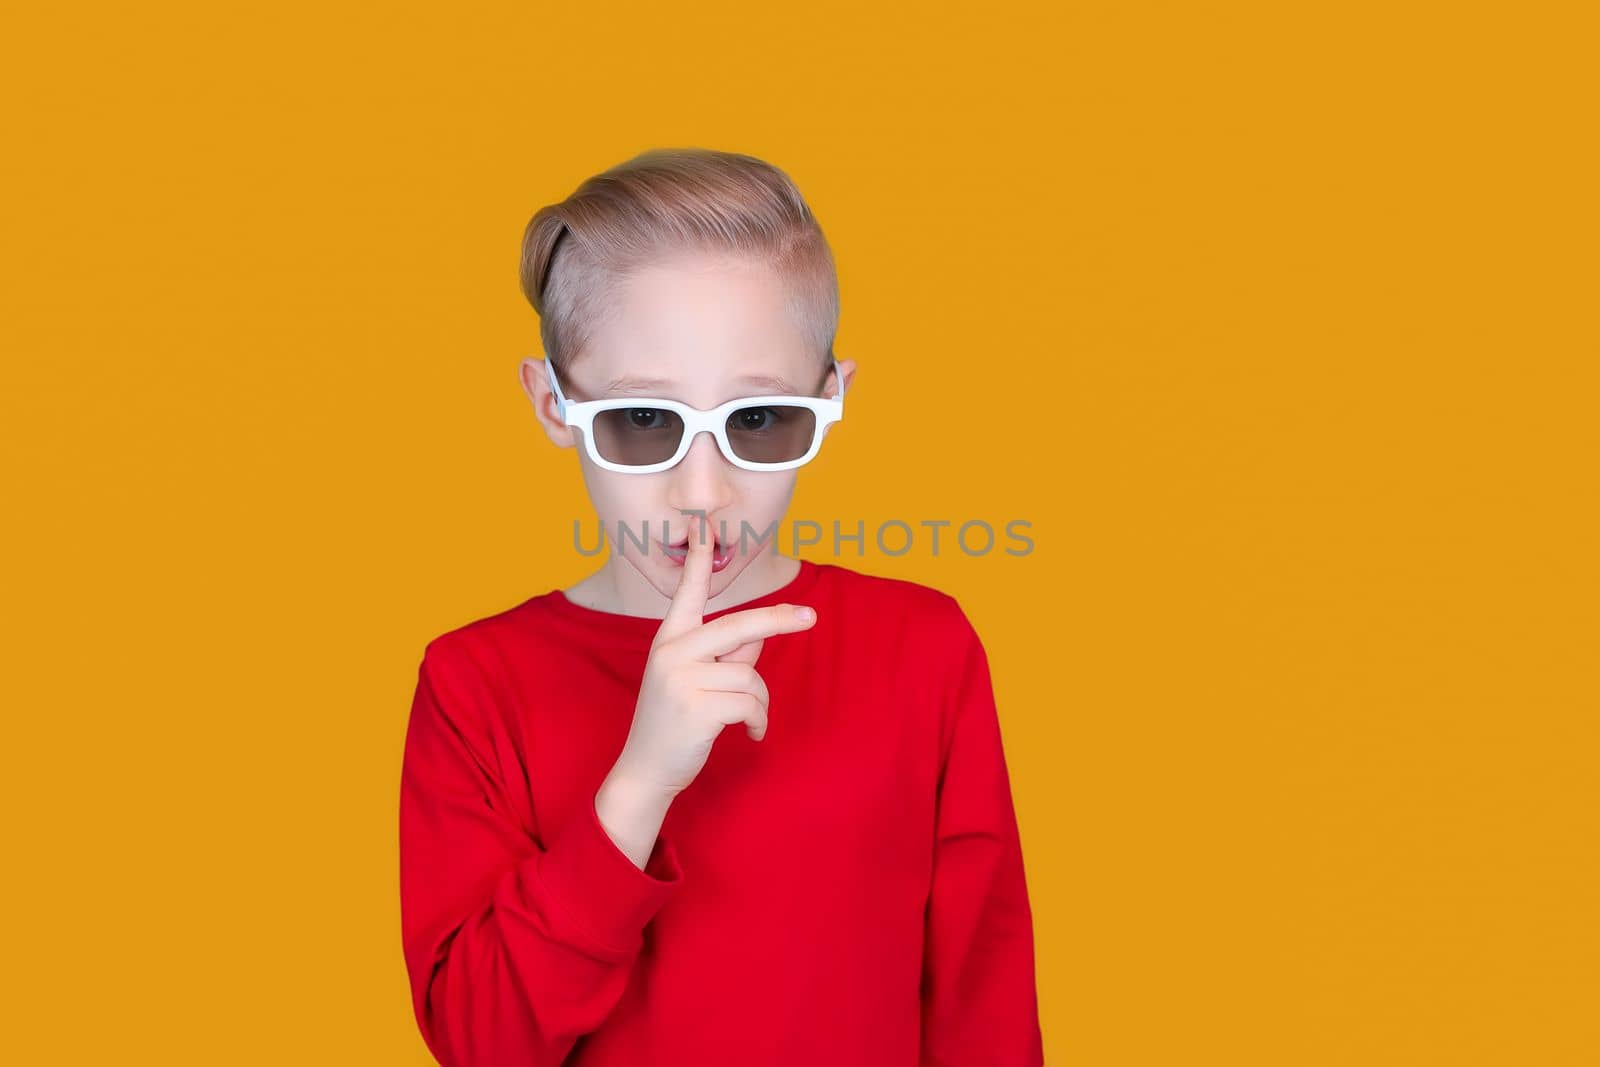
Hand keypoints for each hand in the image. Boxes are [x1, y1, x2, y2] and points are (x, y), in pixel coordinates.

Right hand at [609, 520, 817, 799]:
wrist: (646, 770)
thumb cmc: (675, 722)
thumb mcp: (696, 679)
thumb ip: (727, 653)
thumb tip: (761, 635)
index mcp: (669, 638)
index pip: (688, 592)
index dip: (698, 559)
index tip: (704, 524)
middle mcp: (671, 651)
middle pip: (739, 625)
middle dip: (779, 620)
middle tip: (810, 615)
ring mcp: (680, 678)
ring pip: (750, 676)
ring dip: (760, 703)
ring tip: (748, 720)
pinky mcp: (695, 707)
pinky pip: (750, 704)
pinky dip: (758, 722)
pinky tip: (750, 734)